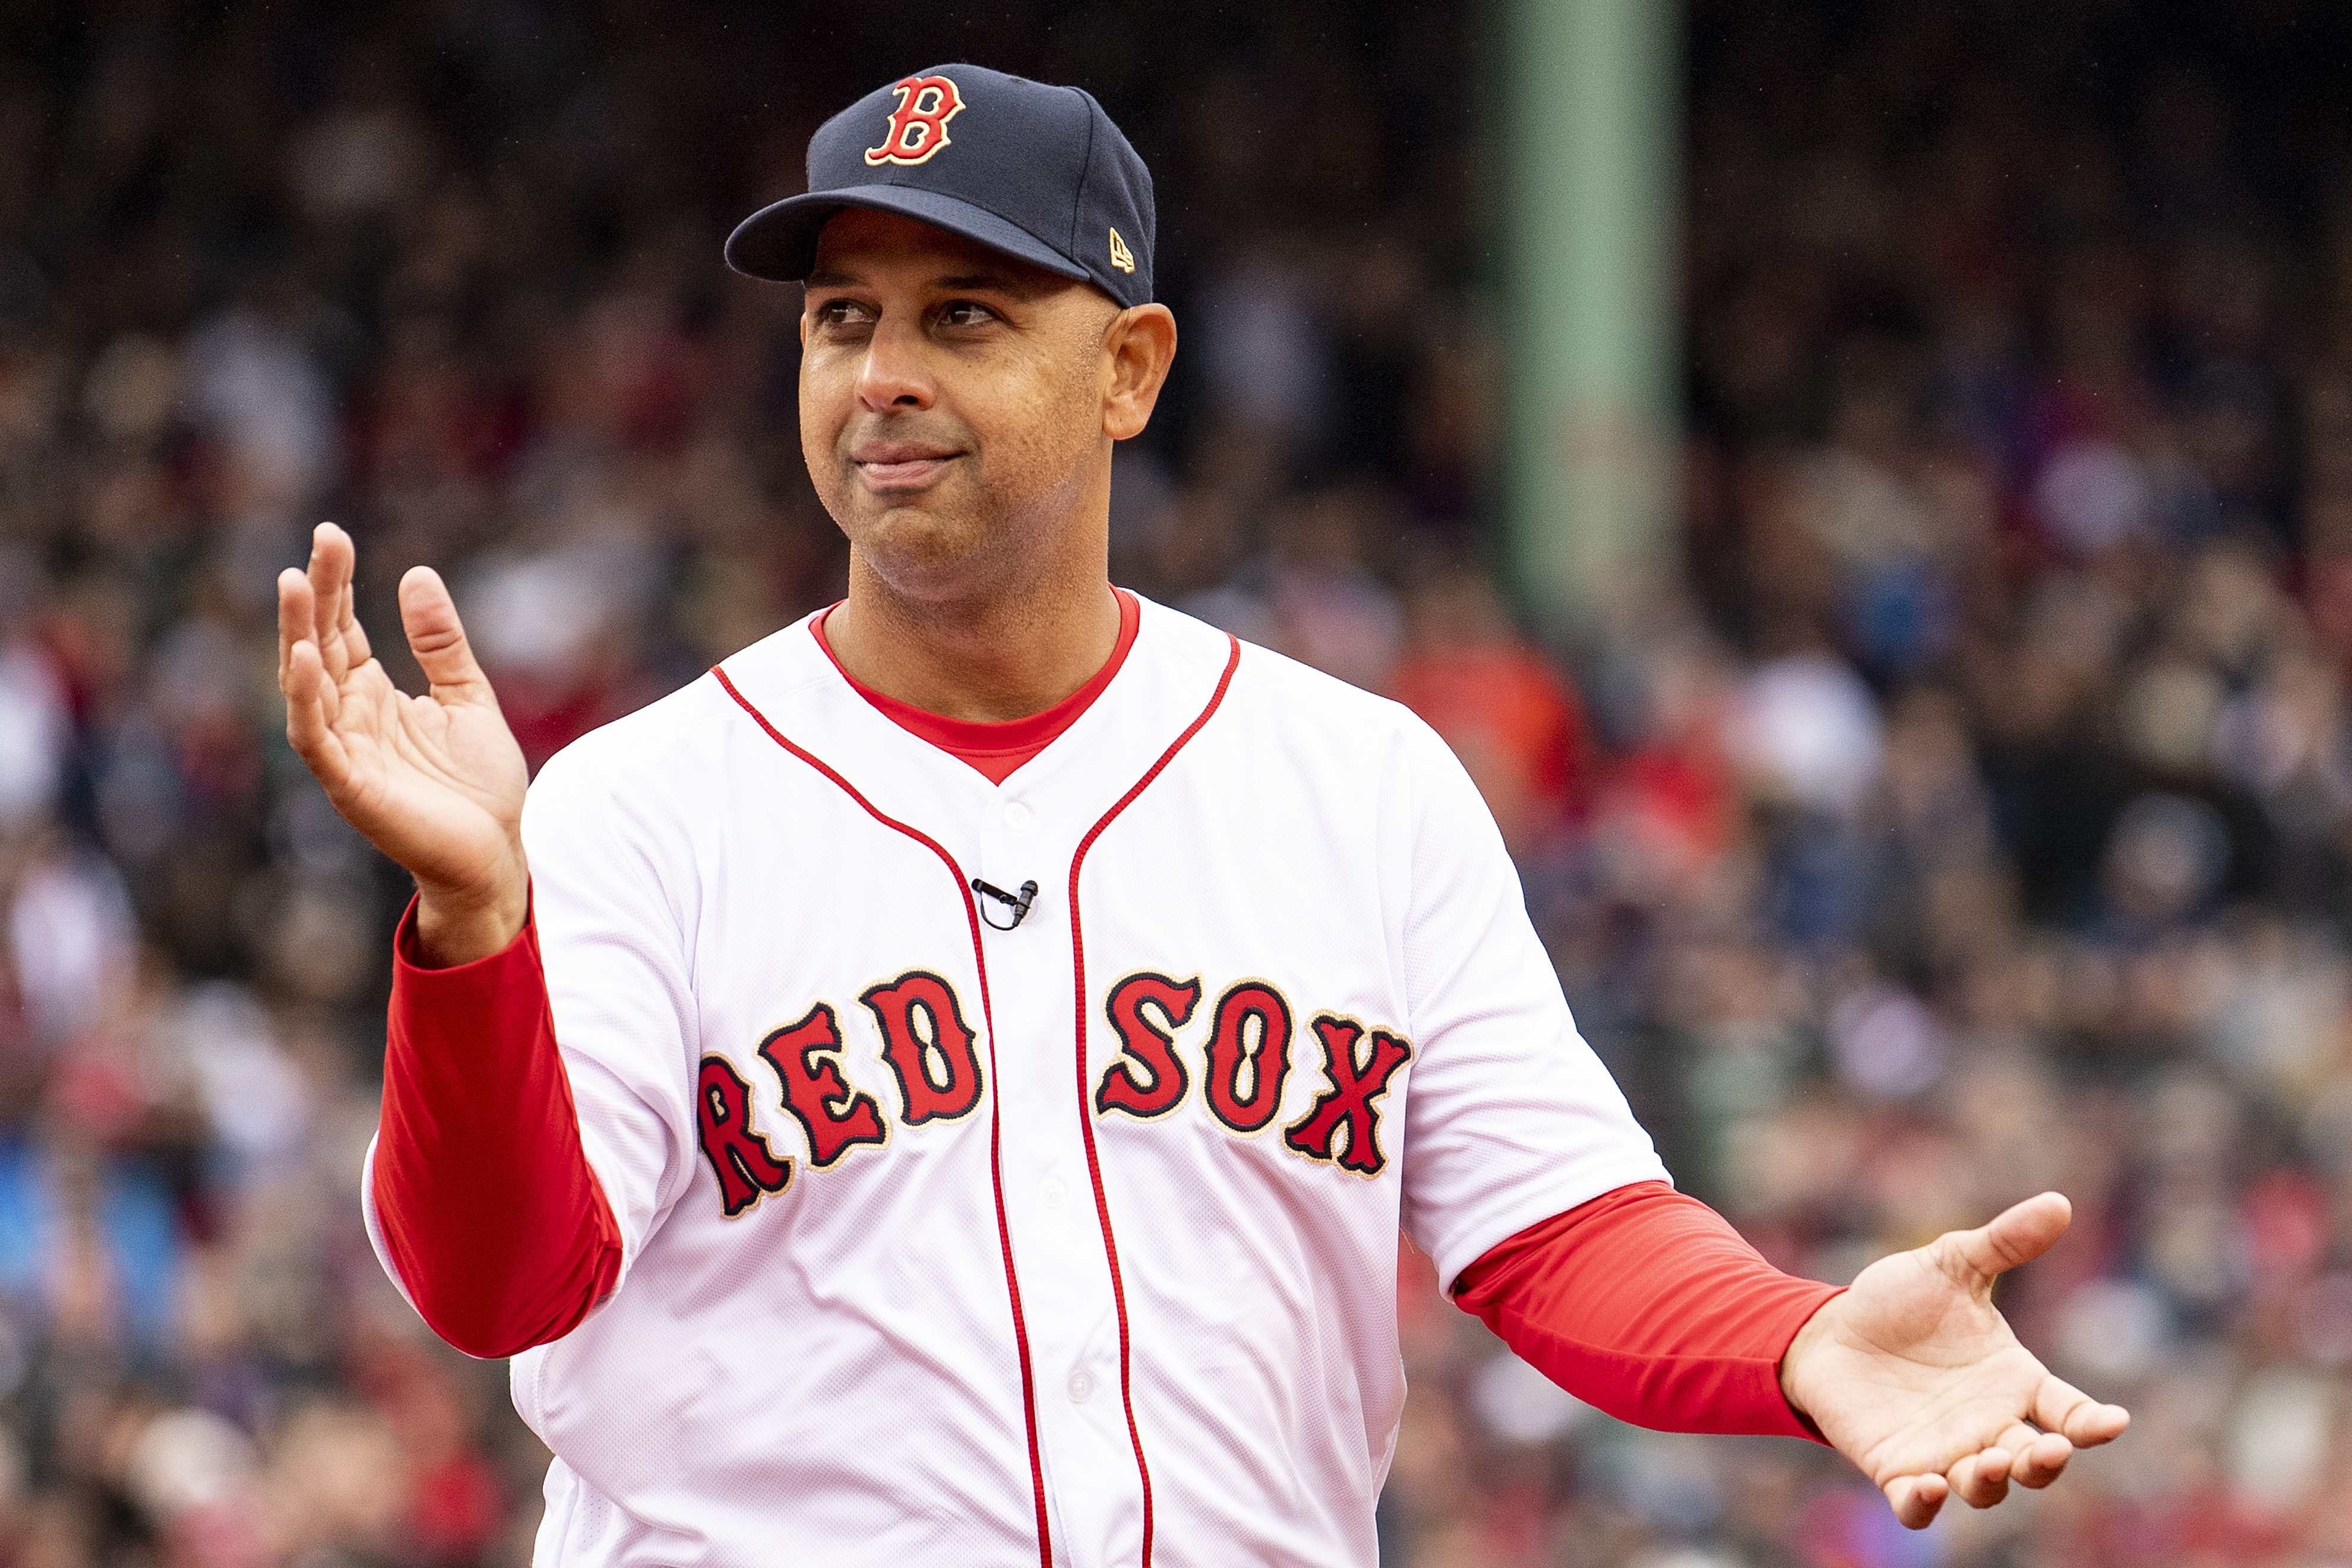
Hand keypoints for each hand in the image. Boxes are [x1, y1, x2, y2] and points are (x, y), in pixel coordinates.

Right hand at [277, 522, 530, 964]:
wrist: (497, 853)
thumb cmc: (480, 785)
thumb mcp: (468, 697)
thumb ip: (440, 644)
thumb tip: (416, 574)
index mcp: (373, 694)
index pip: (343, 628)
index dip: (336, 582)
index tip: (333, 534)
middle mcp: (350, 717)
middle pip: (320, 644)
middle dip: (317, 595)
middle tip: (323, 541)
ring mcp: (345, 750)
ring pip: (306, 684)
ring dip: (299, 634)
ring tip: (297, 583)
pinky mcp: (349, 785)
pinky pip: (316, 738)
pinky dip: (307, 699)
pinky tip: (307, 659)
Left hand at [1777, 1192, 2129, 1529]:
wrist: (1829, 1331)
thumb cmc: (1899, 1302)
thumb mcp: (1950, 1264)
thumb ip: (2003, 1243)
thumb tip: (2059, 1203)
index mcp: (2012, 1381)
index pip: (2068, 1412)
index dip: (2093, 1423)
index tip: (2113, 1422)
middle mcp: (1988, 1425)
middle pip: (2036, 1463)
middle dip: (2047, 1464)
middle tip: (2049, 1451)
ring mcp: (1945, 1452)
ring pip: (1985, 1488)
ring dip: (1992, 1482)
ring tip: (1989, 1462)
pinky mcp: (1897, 1469)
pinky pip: (1917, 1505)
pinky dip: (1925, 1505)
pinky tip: (1926, 1487)